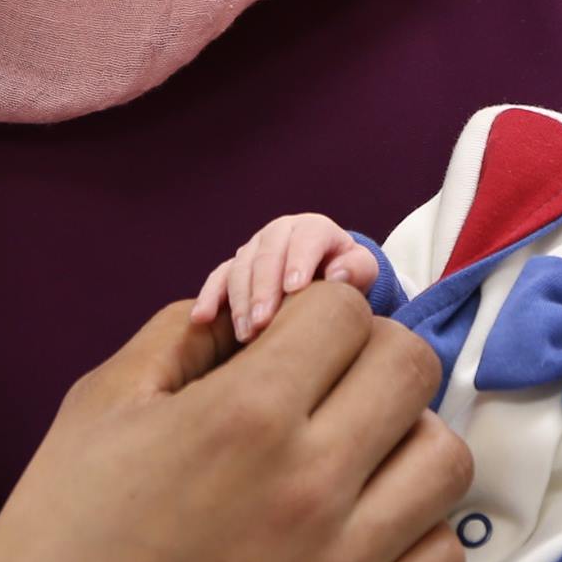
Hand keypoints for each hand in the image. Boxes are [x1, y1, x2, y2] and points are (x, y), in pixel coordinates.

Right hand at [0, 285, 469, 561]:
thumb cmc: (63, 522)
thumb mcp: (108, 394)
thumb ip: (192, 330)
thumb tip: (264, 310)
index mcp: (246, 411)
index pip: (346, 309)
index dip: (314, 309)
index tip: (287, 337)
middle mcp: (312, 481)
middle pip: (412, 367)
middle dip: (370, 354)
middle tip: (326, 383)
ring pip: (446, 458)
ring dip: (405, 438)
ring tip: (354, 454)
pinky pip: (444, 557)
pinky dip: (416, 531)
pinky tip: (363, 526)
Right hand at [192, 211, 381, 340]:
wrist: (325, 271)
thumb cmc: (346, 273)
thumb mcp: (360, 268)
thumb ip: (356, 268)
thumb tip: (338, 275)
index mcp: (312, 228)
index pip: (305, 238)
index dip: (299, 261)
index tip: (294, 289)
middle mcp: (279, 232)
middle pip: (267, 255)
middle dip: (263, 289)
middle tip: (264, 322)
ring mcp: (254, 248)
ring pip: (241, 267)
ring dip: (240, 301)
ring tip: (246, 333)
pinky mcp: (235, 266)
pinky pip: (218, 277)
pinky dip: (208, 296)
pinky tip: (200, 318)